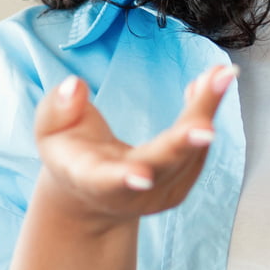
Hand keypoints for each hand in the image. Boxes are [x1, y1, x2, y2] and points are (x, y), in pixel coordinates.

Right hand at [32, 65, 236, 224]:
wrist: (93, 192)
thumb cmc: (69, 154)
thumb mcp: (49, 130)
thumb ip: (56, 108)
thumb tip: (74, 86)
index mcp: (90, 180)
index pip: (105, 181)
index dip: (123, 178)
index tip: (142, 176)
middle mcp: (129, 193)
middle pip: (161, 166)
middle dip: (184, 143)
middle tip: (206, 123)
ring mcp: (159, 194)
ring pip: (189, 155)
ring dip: (205, 112)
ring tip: (220, 75)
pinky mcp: (180, 185)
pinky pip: (198, 149)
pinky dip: (205, 113)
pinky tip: (210, 82)